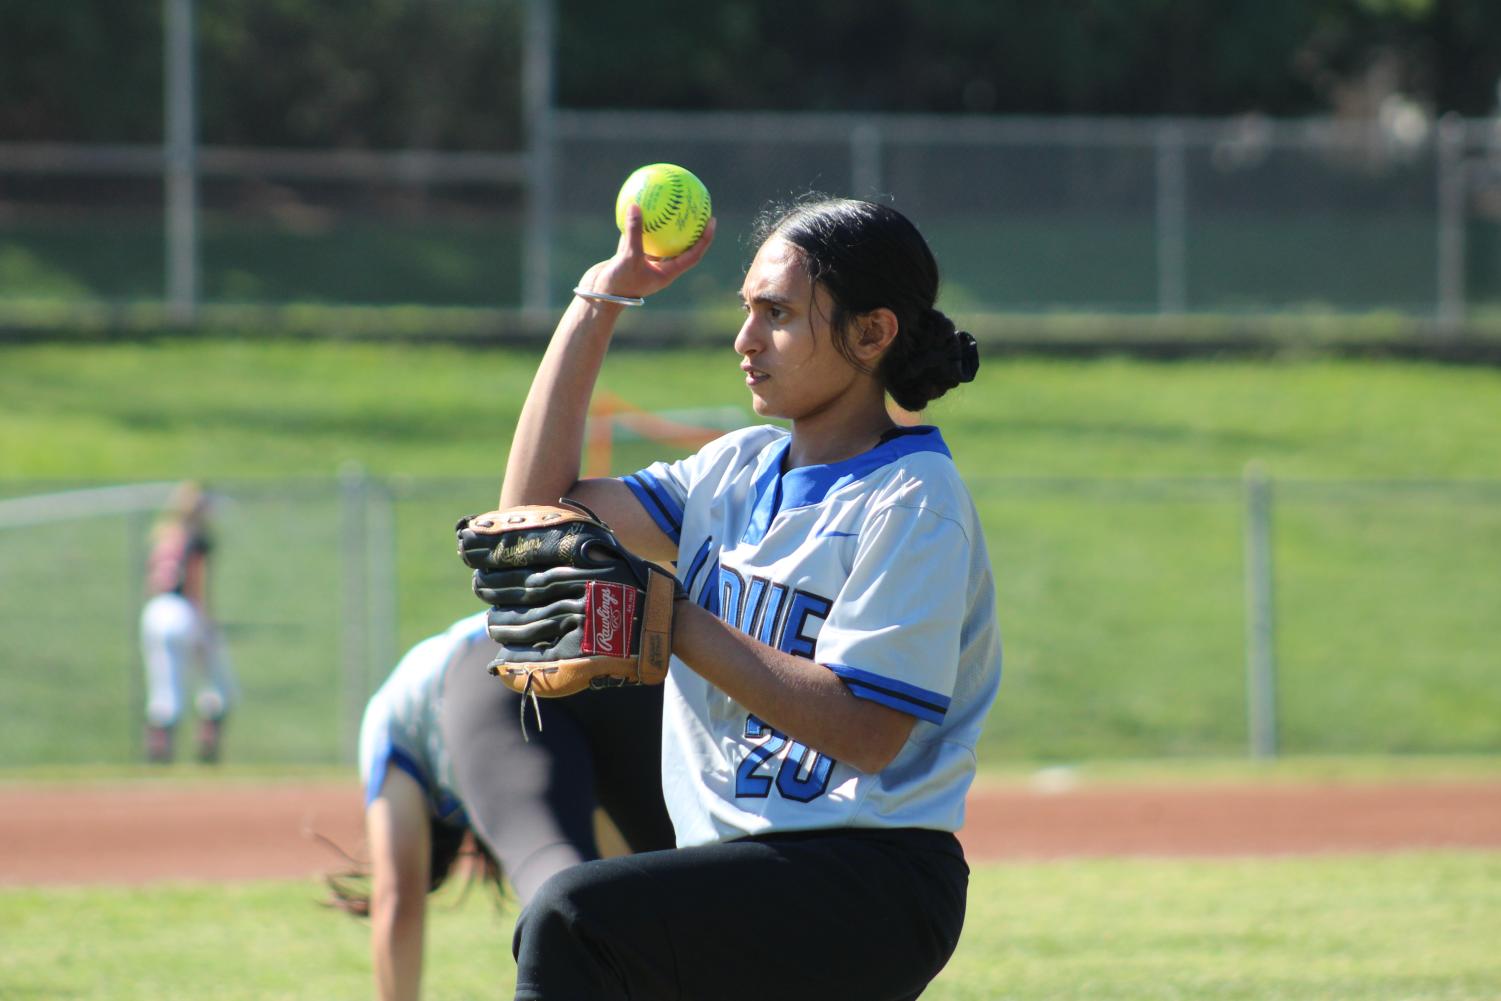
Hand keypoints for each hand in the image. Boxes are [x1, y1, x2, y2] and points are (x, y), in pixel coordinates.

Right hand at [577, 203, 716, 301]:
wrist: (597, 297)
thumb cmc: (618, 284)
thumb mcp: (628, 257)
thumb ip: (634, 232)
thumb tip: (636, 205)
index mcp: (667, 273)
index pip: (693, 254)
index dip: (704, 239)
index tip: (711, 220)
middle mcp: (659, 268)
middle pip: (680, 246)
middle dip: (689, 229)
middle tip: (696, 208)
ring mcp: (644, 262)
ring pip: (658, 241)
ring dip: (664, 225)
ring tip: (669, 203)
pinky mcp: (629, 257)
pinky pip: (638, 237)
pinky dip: (638, 224)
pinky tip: (637, 205)